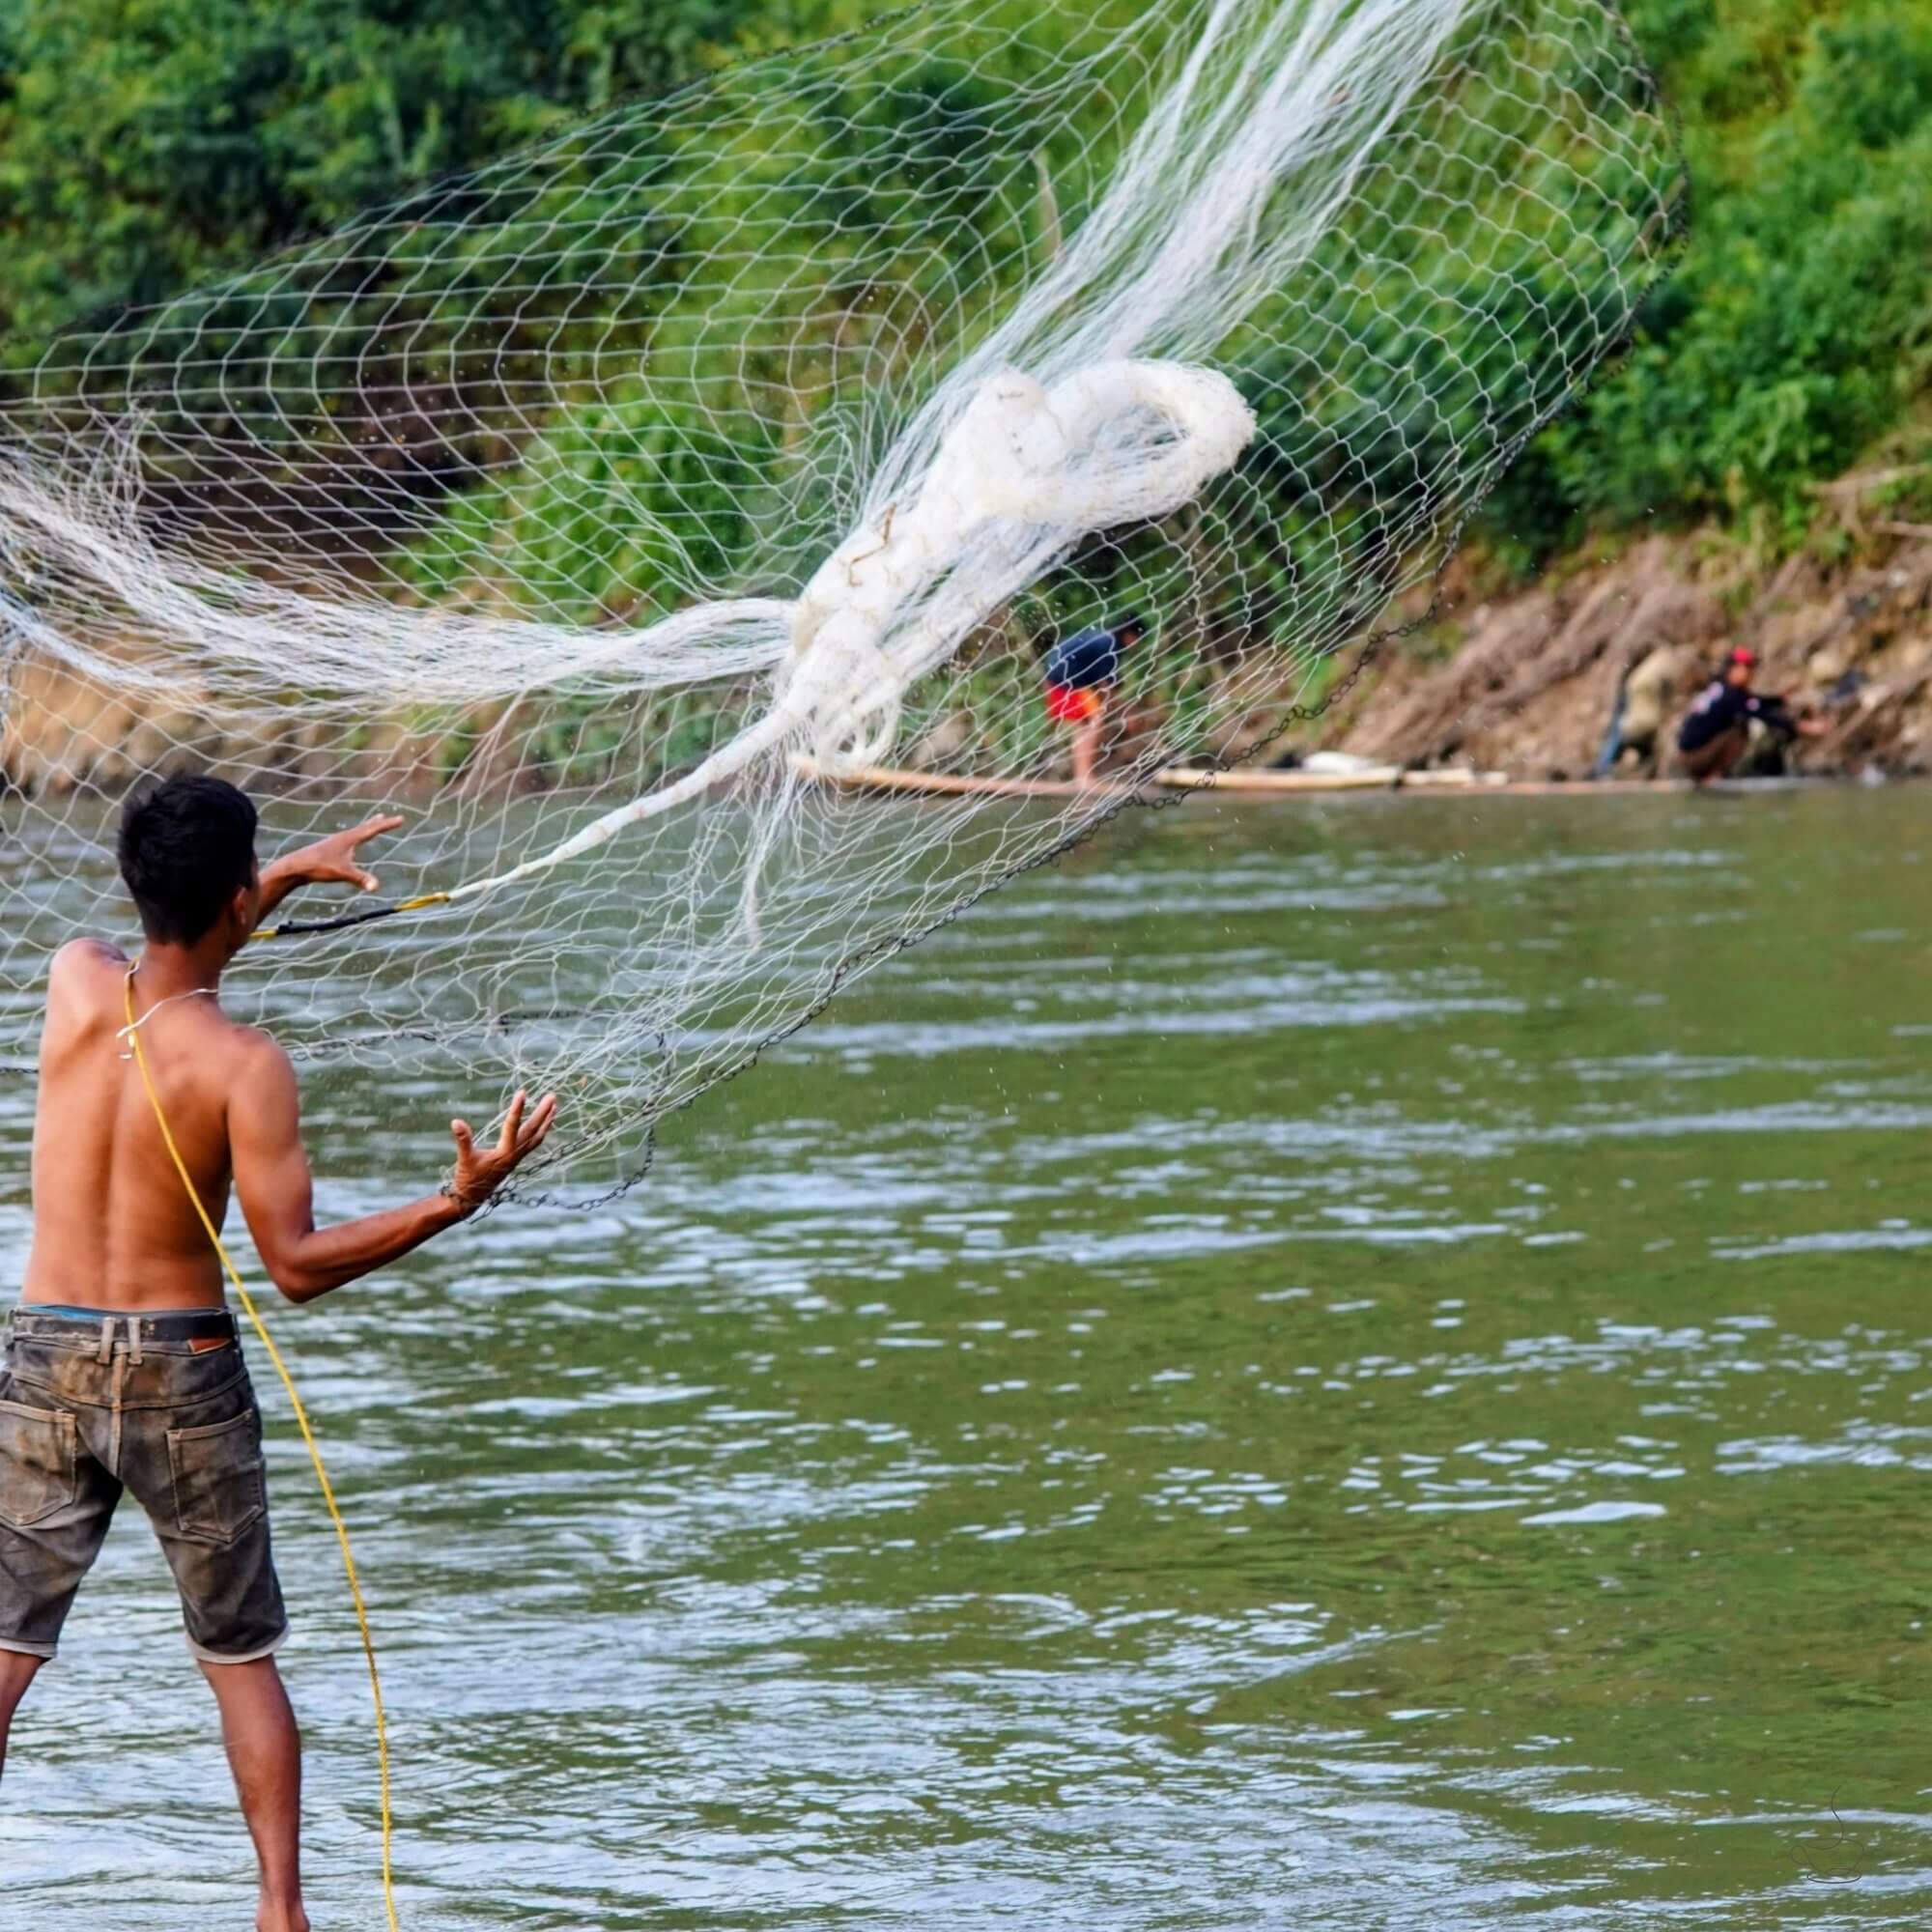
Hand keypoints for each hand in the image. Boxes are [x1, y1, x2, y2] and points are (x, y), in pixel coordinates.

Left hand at [276, 813, 405, 894]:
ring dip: (366, 828)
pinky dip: (356, 837)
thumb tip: (375, 887)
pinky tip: (352, 845)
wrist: (295, 866)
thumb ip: (359, 879)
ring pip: (355, 832)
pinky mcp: (330, 849)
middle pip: (364, 827)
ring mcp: (336, 842)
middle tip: (386, 816)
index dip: (388, 825)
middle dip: (377, 823)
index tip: (401, 819)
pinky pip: (348, 840)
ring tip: (371, 825)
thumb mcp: (341, 873)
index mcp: (349, 839)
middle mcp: (343, 837)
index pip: (373, 829)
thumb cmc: (318, 867)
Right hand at [446, 1089, 559, 1212]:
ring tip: (554, 1105)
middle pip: (532, 1130)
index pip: (513, 1126)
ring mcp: (517, 1157)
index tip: (523, 1092)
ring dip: (546, 1120)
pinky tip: (543, 1123)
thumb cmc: (468, 1178)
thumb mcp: (464, 1158)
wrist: (472, 1198)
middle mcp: (515, 1154)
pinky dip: (540, 1130)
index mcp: (505, 1153)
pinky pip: (533, 1141)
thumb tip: (456, 1121)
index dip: (517, 1109)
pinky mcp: (516, 1158)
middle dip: (542, 1112)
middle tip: (552, 1095)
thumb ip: (463, 1140)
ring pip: (536, 1136)